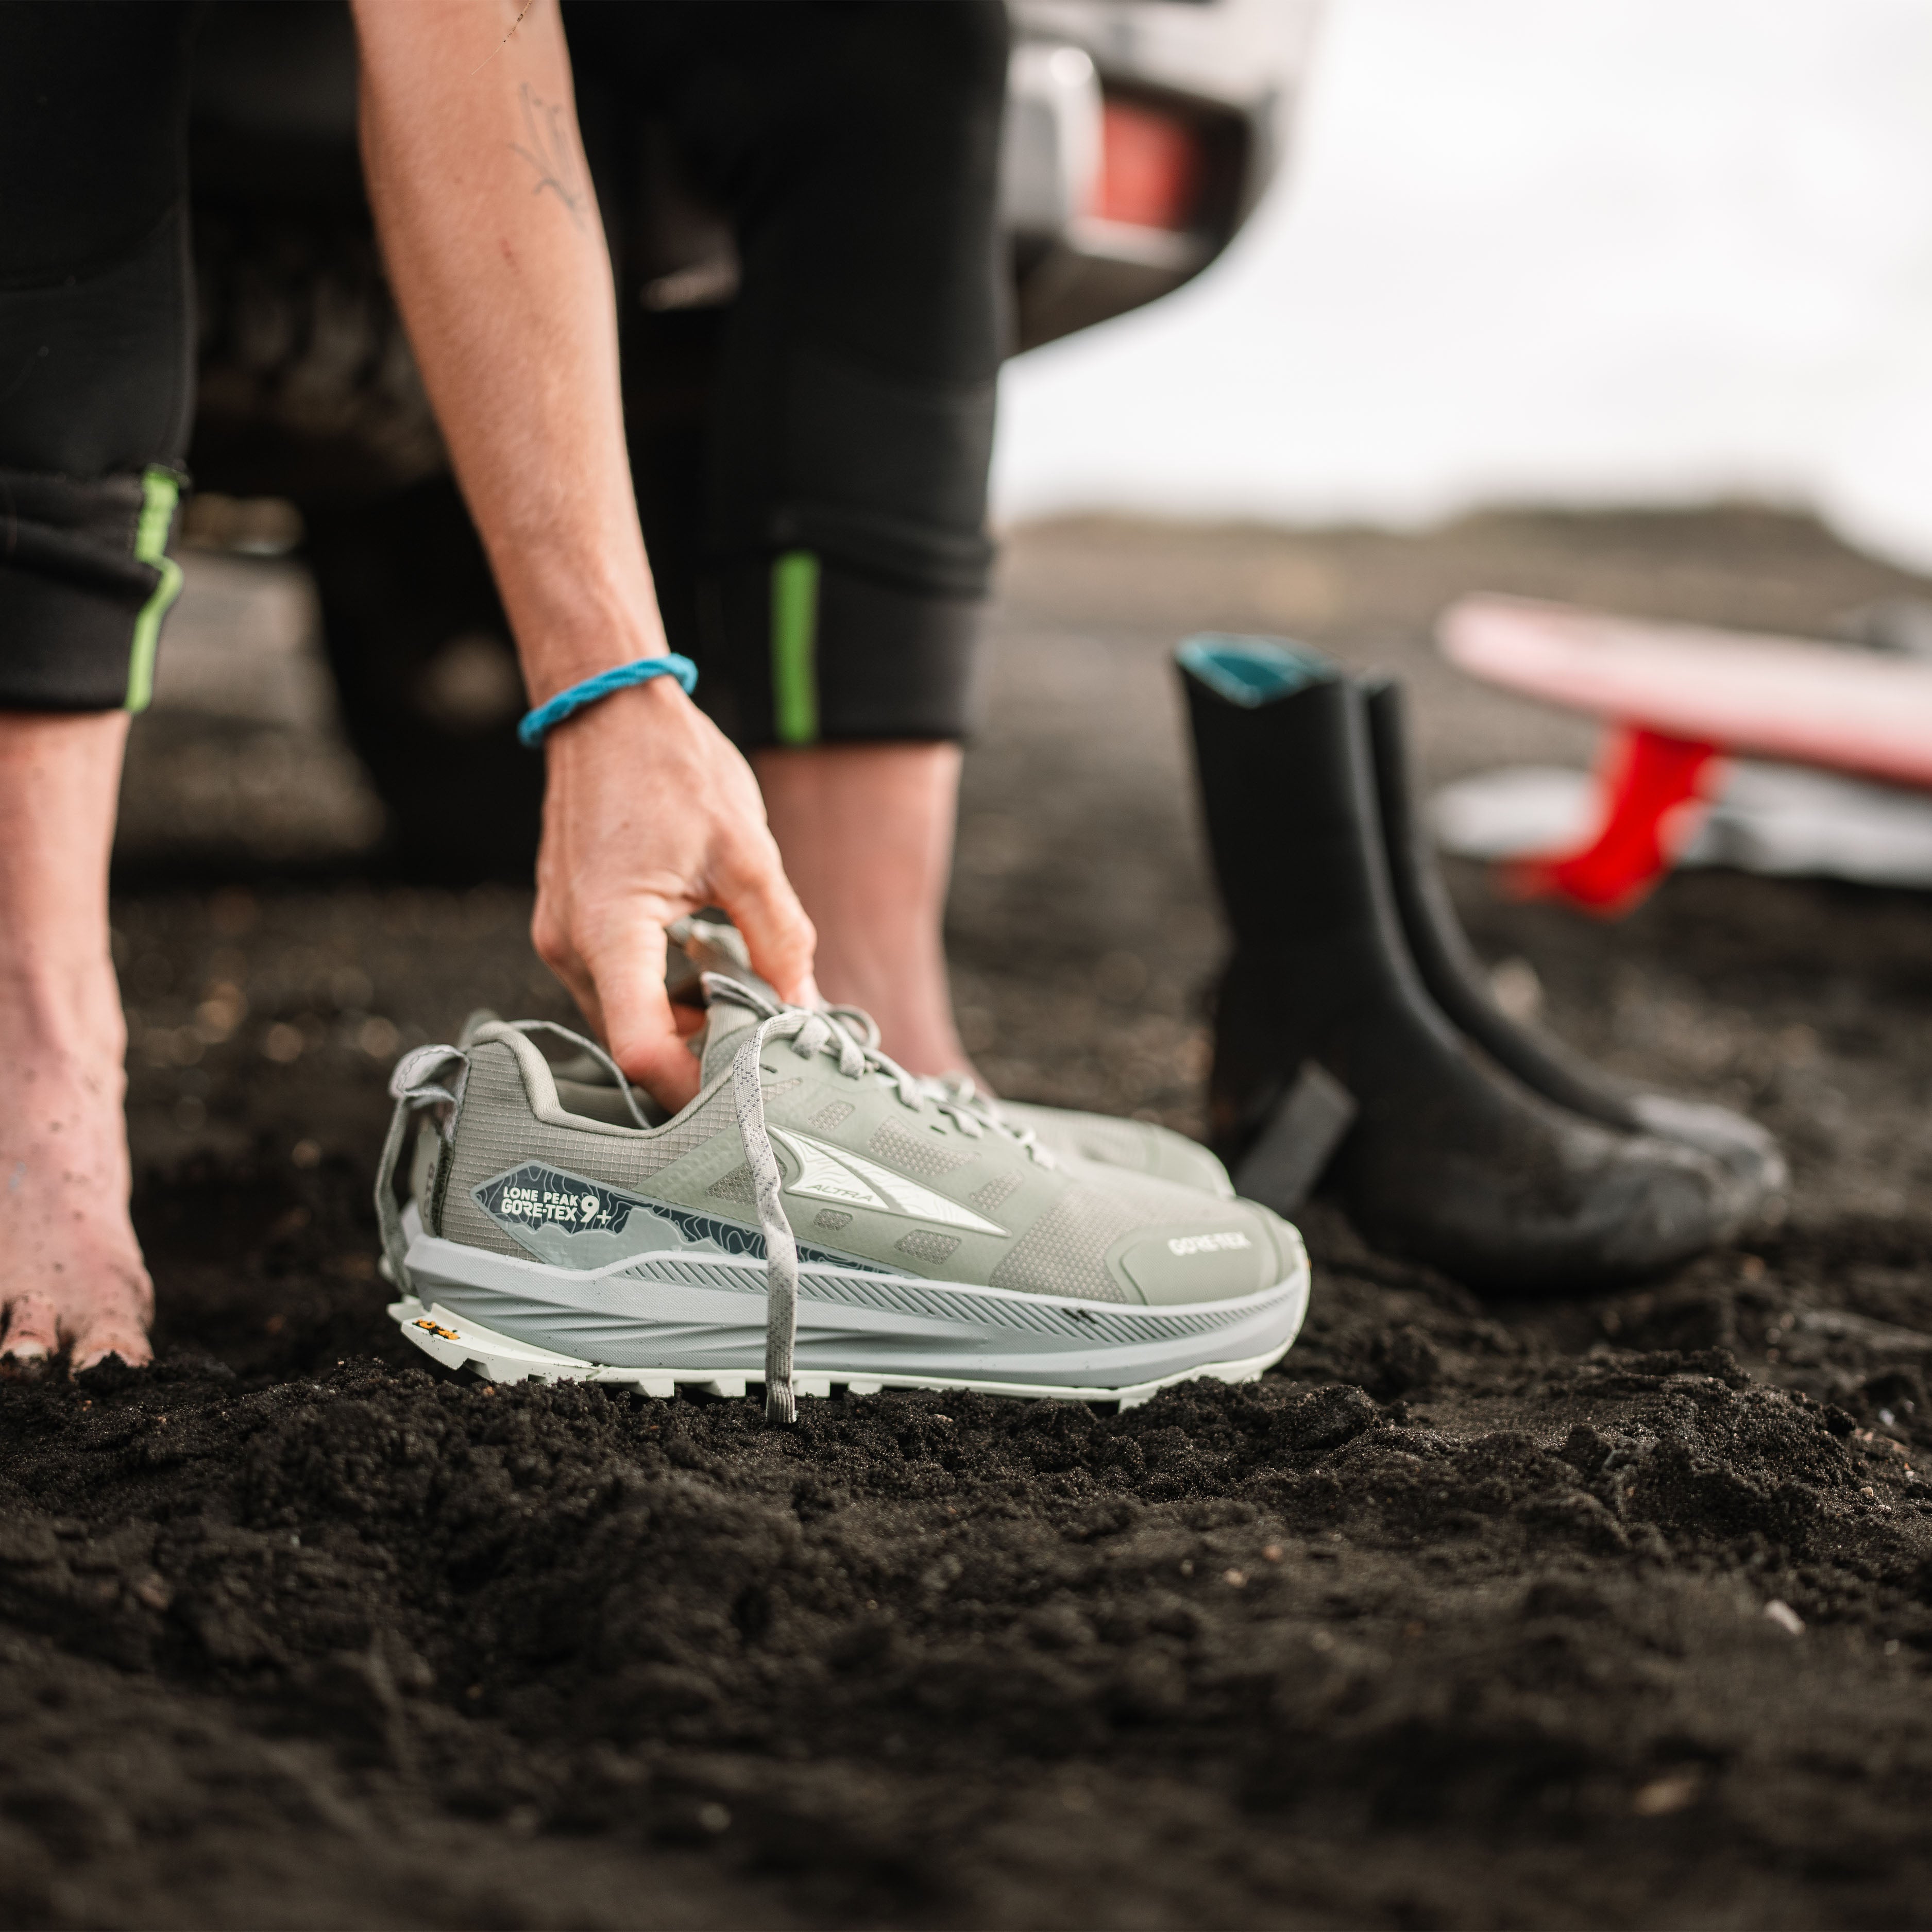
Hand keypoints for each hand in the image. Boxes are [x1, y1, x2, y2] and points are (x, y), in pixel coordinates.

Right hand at [530, 674, 816, 1109]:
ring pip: (629, 1016)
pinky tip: (713, 971)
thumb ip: (779, 938)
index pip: (639, 1048)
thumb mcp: (747, 852)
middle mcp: (570, 945)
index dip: (692, 1087)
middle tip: (769, 1057)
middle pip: (635, 1042)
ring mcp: (563, 937)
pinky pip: (620, 985)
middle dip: (700, 1056)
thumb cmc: (671, 768)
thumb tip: (803, 1007)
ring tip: (750, 1006)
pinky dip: (666, 991)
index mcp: (607, 931)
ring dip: (686, 1021)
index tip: (748, 1098)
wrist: (609, 711)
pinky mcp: (572, 926)